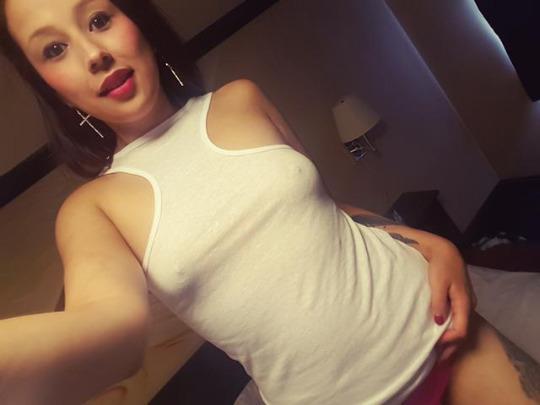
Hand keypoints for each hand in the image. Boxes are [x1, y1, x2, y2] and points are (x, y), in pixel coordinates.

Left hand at [427, 241, 476, 362]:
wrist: (443, 249)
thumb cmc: (440, 265)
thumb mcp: (438, 282)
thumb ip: (438, 302)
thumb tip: (438, 322)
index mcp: (464, 302)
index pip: (461, 330)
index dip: (449, 341)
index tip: (435, 347)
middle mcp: (468, 304)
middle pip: (462, 332)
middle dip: (451, 347)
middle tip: (437, 360)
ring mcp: (464, 302)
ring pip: (460, 326)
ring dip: (450, 340)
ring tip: (437, 351)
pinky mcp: (459, 299)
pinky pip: (457, 319)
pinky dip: (449, 330)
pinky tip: (440, 334)